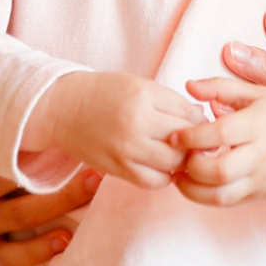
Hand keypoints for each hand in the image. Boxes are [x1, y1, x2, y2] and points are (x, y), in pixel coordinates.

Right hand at [0, 122, 99, 265]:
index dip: (36, 137)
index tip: (69, 125)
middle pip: (19, 185)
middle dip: (61, 173)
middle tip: (97, 157)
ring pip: (23, 220)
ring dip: (62, 206)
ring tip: (94, 187)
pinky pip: (9, 257)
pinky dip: (37, 252)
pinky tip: (64, 239)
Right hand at [22, 71, 204, 189]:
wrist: (64, 108)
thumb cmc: (105, 93)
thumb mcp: (139, 85)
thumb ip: (169, 101)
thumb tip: (200, 118)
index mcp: (144, 95)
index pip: (190, 113)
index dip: (199, 119)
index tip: (197, 122)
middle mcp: (136, 122)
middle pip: (185, 140)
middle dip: (194, 142)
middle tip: (193, 141)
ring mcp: (126, 148)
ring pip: (173, 163)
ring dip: (181, 161)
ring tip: (177, 154)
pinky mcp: (117, 168)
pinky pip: (154, 181)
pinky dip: (163, 176)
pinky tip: (160, 165)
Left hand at [167, 78, 265, 206]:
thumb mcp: (256, 92)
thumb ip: (220, 87)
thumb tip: (188, 86)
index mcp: (258, 125)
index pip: (220, 134)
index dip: (191, 137)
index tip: (173, 136)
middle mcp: (261, 155)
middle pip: (220, 171)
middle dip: (191, 167)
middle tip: (177, 157)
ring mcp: (261, 179)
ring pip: (222, 196)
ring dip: (192, 189)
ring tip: (179, 174)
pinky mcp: (260, 195)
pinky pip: (228, 203)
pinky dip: (205, 197)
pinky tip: (194, 183)